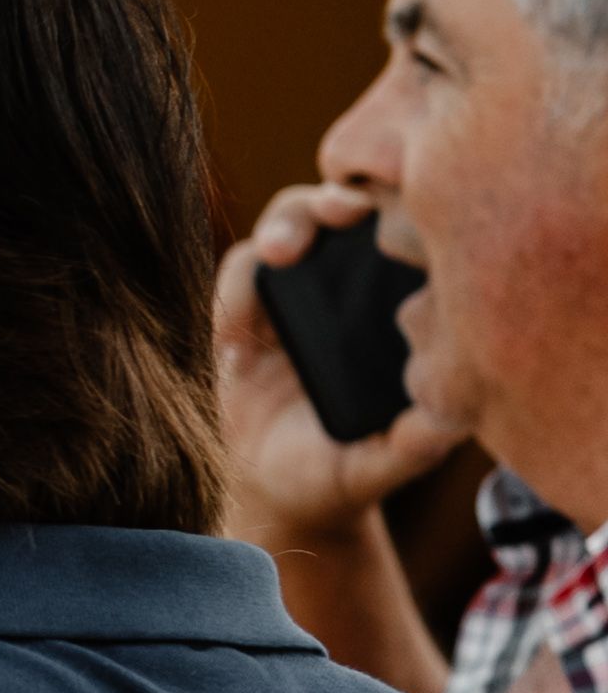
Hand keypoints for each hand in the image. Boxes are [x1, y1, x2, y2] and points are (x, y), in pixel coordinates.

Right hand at [215, 183, 464, 545]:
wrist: (278, 494)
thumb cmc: (347, 471)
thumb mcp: (388, 462)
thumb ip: (416, 443)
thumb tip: (453, 414)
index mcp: (400, 305)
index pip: (409, 231)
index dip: (406, 205)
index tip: (407, 213)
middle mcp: (350, 288)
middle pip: (348, 208)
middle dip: (342, 197)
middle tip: (345, 210)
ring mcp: (294, 295)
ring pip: (293, 222)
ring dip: (289, 223)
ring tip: (282, 251)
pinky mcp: (242, 315)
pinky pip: (239, 274)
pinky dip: (240, 281)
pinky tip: (244, 315)